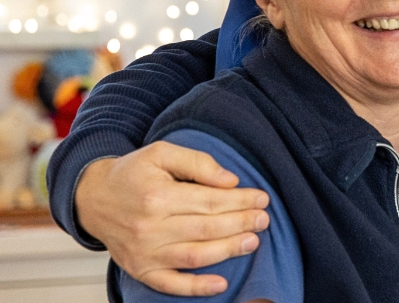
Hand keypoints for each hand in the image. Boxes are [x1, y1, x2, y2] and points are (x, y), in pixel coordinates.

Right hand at [75, 141, 270, 295]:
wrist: (92, 198)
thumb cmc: (132, 173)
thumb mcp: (161, 153)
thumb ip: (198, 162)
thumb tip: (230, 181)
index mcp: (156, 195)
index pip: (209, 201)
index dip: (240, 201)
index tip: (262, 198)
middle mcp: (149, 227)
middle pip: (206, 229)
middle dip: (241, 224)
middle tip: (264, 219)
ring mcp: (143, 253)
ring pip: (195, 256)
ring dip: (228, 251)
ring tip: (253, 241)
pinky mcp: (139, 270)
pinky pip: (170, 285)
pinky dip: (196, 288)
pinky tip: (221, 283)